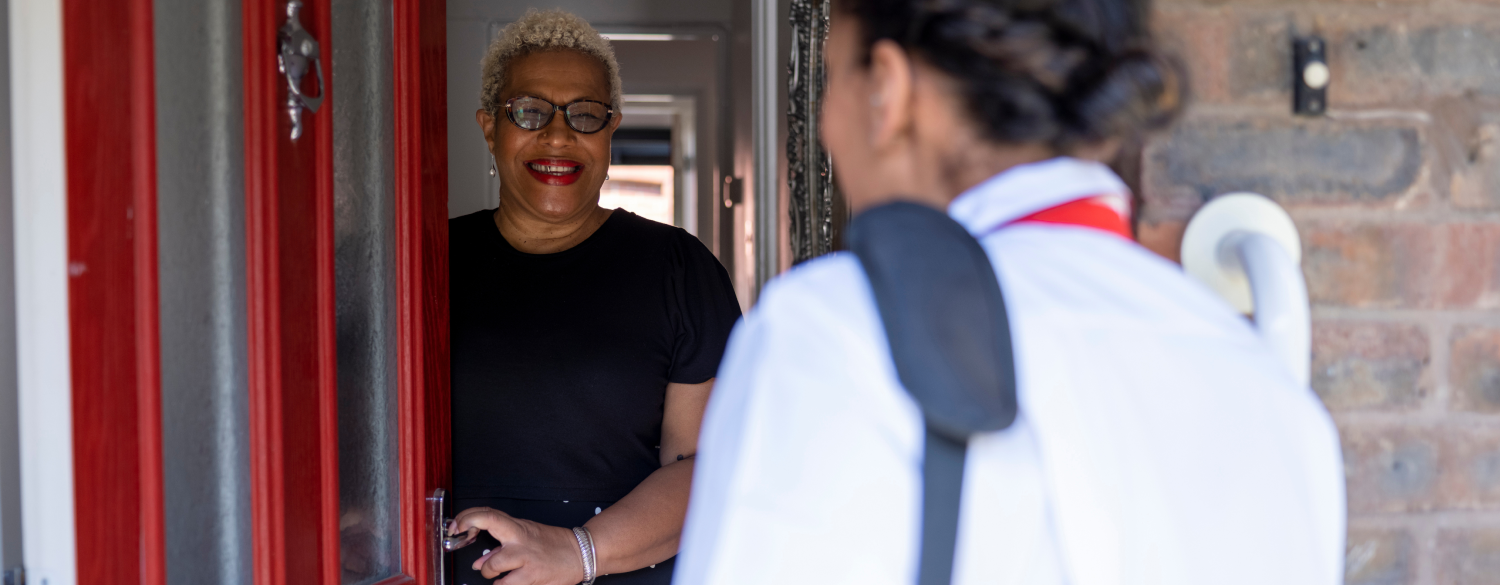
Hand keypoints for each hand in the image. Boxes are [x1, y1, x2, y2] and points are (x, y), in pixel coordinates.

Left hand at [450, 507, 585, 584]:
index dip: (468, 516)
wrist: (582, 553)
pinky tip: (509, 583)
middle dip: (467, 526)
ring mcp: (525, 557)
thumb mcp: (527, 540)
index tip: (455, 525)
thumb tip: (479, 562)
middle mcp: (519, 538)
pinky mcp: (532, 576)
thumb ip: (501, 549)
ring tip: (497, 575)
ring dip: (489, 572)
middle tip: (462, 542)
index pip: (488, 514)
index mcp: (517, 528)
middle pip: (488, 523)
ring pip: (492, 566)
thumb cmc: (554, 546)